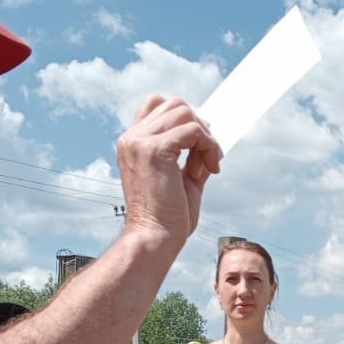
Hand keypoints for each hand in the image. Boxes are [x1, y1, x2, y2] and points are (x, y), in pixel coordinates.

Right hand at [115, 95, 219, 244]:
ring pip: (185, 112)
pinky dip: (208, 146)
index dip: (184, 118)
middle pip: (175, 104)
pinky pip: (192, 130)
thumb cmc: (167, 218)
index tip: (199, 145)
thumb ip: (193, 157)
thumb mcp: (183, 180)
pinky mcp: (154, 150)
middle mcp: (131, 138)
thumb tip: (211, 140)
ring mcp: (140, 142)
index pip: (157, 104)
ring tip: (207, 166)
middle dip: (199, 126)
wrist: (155, 239)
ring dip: (205, 137)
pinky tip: (210, 169)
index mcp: (132, 143)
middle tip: (207, 157)